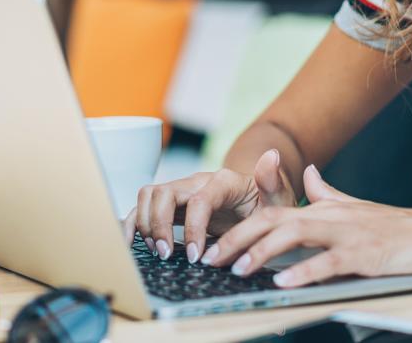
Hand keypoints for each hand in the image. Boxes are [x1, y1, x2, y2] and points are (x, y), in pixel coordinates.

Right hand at [125, 149, 296, 263]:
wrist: (260, 204)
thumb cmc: (268, 205)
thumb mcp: (279, 198)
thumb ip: (273, 182)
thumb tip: (272, 155)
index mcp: (223, 181)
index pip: (198, 199)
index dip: (193, 227)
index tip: (198, 256)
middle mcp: (197, 182)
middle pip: (164, 192)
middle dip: (160, 224)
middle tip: (168, 255)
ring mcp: (183, 192)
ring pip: (149, 196)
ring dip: (146, 223)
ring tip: (159, 251)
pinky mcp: (173, 205)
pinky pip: (144, 208)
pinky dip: (133, 223)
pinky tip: (132, 244)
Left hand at [201, 164, 411, 286]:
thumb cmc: (399, 228)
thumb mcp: (357, 208)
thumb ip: (328, 193)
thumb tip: (310, 175)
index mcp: (324, 209)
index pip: (272, 213)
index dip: (240, 227)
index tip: (214, 244)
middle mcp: (331, 217)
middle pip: (273, 221)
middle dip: (238, 239)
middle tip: (211, 258)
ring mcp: (349, 234)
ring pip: (295, 236)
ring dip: (262, 253)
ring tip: (239, 269)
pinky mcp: (367, 255)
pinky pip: (330, 262)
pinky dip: (305, 271)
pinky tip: (284, 281)